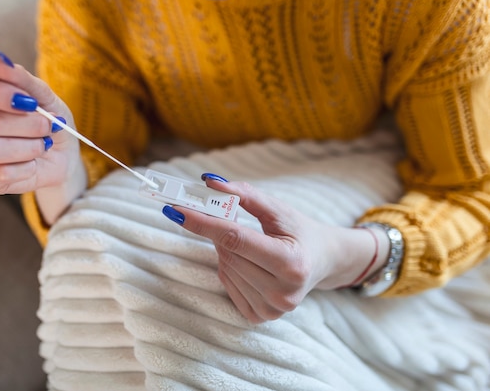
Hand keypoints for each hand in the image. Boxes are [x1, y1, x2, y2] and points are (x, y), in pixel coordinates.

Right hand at [0, 50, 86, 222]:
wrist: (62, 157)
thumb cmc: (48, 121)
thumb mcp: (45, 97)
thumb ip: (22, 79)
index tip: (28, 100)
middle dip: (23, 124)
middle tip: (46, 125)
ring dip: (27, 146)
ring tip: (42, 144)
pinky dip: (24, 168)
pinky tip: (32, 164)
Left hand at [162, 173, 384, 322]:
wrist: (323, 261)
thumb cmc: (300, 231)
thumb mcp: (278, 209)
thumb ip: (244, 194)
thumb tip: (208, 182)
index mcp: (291, 263)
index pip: (235, 238)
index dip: (202, 222)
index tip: (175, 209)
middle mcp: (283, 292)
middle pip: (227, 253)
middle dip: (219, 232)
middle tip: (230, 220)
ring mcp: (271, 309)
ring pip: (225, 268)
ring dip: (226, 251)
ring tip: (251, 245)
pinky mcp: (260, 317)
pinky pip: (227, 285)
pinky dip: (230, 268)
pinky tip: (250, 264)